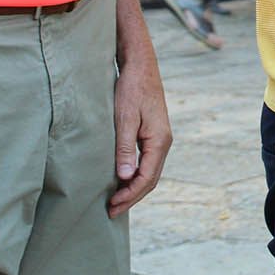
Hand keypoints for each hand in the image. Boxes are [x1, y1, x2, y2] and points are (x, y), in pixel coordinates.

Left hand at [107, 58, 171, 217]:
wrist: (140, 64)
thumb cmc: (131, 88)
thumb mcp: (125, 117)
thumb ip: (125, 148)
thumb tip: (125, 177)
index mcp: (160, 140)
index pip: (147, 178)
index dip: (130, 195)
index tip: (112, 206)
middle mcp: (164, 141)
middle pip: (151, 178)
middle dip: (132, 196)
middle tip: (111, 210)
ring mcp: (159, 137)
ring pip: (150, 171)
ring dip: (134, 187)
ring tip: (115, 199)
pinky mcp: (153, 132)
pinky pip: (147, 161)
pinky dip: (135, 174)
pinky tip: (122, 178)